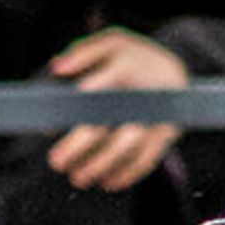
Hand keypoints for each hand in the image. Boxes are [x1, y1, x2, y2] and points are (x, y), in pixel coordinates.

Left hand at [47, 28, 187, 191]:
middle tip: (56, 162)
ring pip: (126, 147)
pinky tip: (107, 182)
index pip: (93, 89)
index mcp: (125, 65)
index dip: (69, 110)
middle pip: (107, 122)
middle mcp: (140, 92)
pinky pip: (146, 161)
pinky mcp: (164, 136)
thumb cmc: (135, 58)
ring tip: (77, 178)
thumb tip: (57, 68)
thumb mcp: (113, 42)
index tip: (47, 127)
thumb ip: (83, 52)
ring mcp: (155, 116)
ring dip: (100, 166)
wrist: (176, 72)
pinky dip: (126, 175)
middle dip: (78, 145)